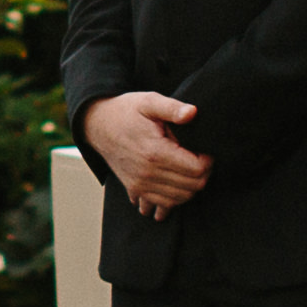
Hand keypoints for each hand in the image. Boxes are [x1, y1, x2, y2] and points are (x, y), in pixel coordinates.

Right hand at [84, 91, 210, 218]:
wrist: (98, 125)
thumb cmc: (126, 112)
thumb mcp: (149, 102)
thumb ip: (172, 107)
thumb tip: (193, 113)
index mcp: (155, 152)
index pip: (197, 169)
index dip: (209, 159)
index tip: (205, 149)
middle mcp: (147, 174)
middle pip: (193, 186)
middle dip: (204, 173)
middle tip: (200, 156)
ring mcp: (140, 185)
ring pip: (181, 198)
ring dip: (192, 185)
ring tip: (189, 166)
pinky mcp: (135, 190)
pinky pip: (164, 205)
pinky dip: (176, 197)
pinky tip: (177, 182)